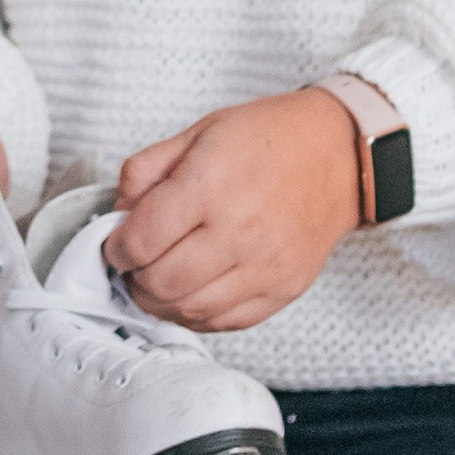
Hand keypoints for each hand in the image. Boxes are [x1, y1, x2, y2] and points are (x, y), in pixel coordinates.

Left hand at [105, 87, 361, 332]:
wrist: (339, 155)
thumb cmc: (268, 139)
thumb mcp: (197, 133)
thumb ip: (146, 171)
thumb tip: (117, 213)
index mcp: (210, 186)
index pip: (141, 240)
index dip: (115, 249)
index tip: (115, 244)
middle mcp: (239, 232)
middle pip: (161, 283)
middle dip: (134, 278)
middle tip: (133, 265)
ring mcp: (265, 267)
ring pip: (190, 311)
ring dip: (161, 302)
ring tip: (157, 280)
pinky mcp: (283, 290)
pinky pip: (226, 322)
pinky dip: (197, 315)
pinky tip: (190, 293)